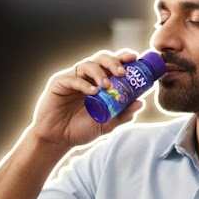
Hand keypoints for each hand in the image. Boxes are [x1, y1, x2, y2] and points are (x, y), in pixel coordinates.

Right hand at [30, 49, 145, 150]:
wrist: (58, 140)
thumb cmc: (81, 130)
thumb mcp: (107, 124)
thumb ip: (123, 115)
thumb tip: (140, 103)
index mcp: (100, 82)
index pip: (113, 64)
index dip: (124, 58)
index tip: (136, 58)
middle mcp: (87, 76)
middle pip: (101, 58)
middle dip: (114, 62)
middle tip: (123, 73)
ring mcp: (73, 78)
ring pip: (88, 64)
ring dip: (100, 73)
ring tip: (107, 86)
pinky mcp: (59, 83)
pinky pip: (73, 78)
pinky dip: (84, 84)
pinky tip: (92, 92)